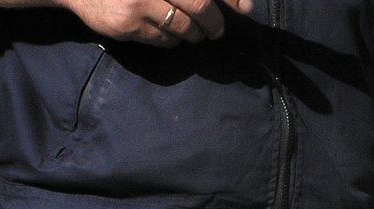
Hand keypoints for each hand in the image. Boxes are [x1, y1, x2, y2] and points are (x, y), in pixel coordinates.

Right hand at [58, 0, 252, 45]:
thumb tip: (235, 3)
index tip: (245, 8)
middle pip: (200, 6)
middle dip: (214, 23)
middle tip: (216, 30)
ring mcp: (139, 3)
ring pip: (184, 28)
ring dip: (194, 34)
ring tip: (193, 33)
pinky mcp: (128, 25)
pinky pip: (164, 41)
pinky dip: (172, 41)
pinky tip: (167, 33)